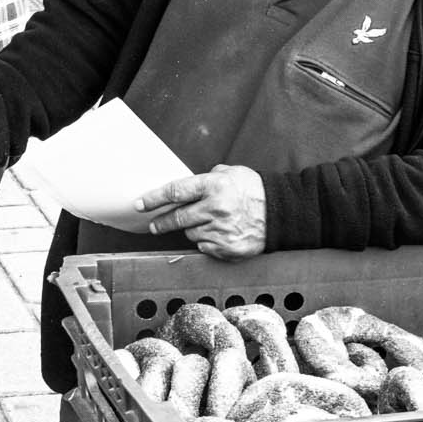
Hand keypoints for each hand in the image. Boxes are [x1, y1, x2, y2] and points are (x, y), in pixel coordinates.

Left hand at [133, 165, 265, 259]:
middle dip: (160, 223)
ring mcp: (220, 231)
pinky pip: (205, 246)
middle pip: (176, 218)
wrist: (282, 212)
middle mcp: (215, 209)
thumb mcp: (232, 173)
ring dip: (192, 229)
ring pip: (190, 233)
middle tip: (153, 224)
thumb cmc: (256, 190)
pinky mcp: (226, 248)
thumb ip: (208, 178)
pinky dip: (207, 241)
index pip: (175, 192)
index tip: (140, 204)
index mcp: (214, 186)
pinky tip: (218, 233)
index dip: (154, 199)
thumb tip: (189, 186)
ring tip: (206, 222)